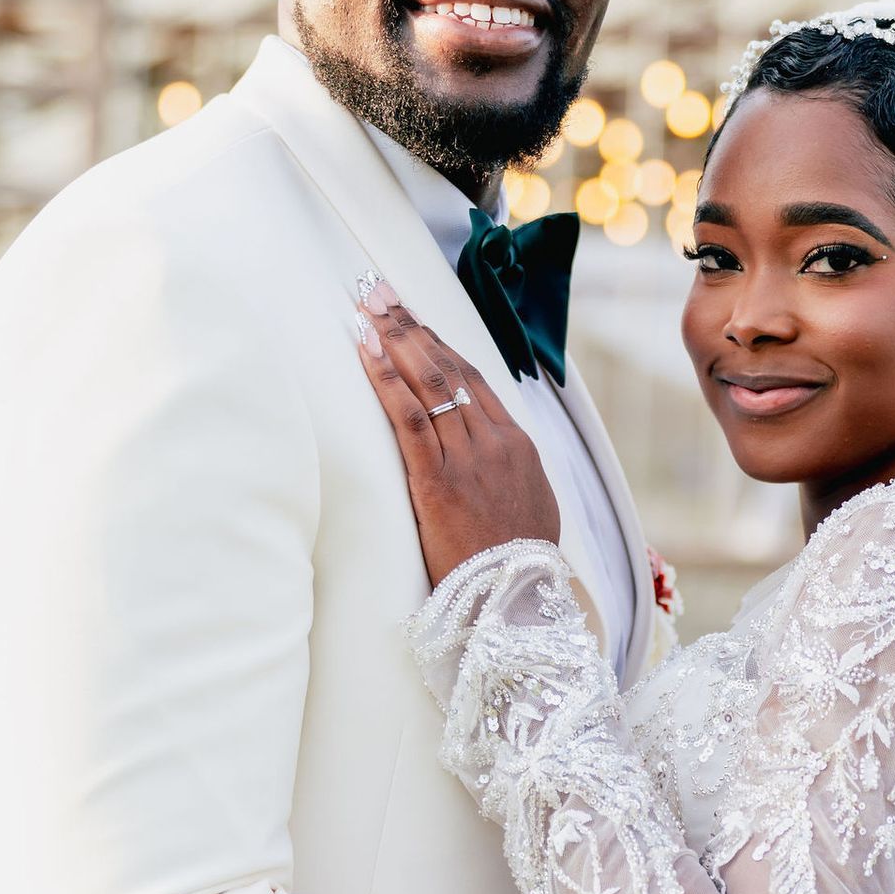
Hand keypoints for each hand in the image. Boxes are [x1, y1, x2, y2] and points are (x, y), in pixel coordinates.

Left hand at [357, 279, 561, 584]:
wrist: (517, 602)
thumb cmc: (516, 565)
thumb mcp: (529, 507)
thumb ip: (509, 473)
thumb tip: (489, 457)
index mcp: (518, 445)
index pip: (474, 378)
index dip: (439, 344)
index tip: (414, 319)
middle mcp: (494, 441)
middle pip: (448, 368)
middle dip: (410, 326)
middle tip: (380, 291)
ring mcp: (468, 458)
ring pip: (429, 382)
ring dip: (394, 338)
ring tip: (367, 306)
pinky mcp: (437, 480)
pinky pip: (409, 417)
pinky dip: (385, 378)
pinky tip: (366, 350)